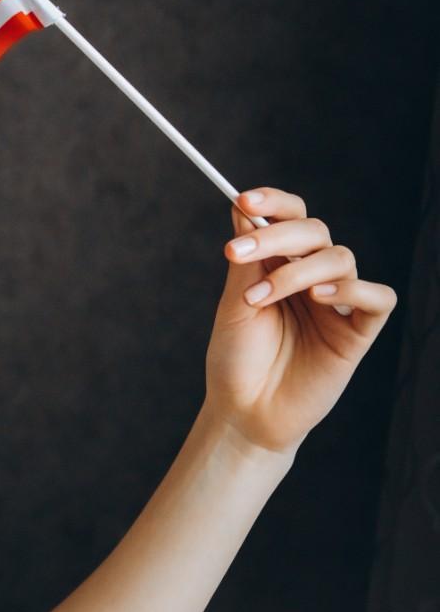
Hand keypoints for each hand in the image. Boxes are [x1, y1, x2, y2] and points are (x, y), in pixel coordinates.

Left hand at [203, 186, 397, 457]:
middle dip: (276, 234)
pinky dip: (352, 289)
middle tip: (237, 253)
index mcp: (279, 263)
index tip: (243, 200)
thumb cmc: (236, 358)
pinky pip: (377, 297)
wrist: (244, 411)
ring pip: (340, 257)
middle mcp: (311, 276)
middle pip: (315, 230)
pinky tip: (319, 298)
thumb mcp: (234, 303)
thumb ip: (247, 259)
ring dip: (297, 270)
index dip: (273, 202)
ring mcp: (337, 302)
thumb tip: (243, 206)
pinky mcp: (358, 331)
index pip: (291, 216)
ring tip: (262, 300)